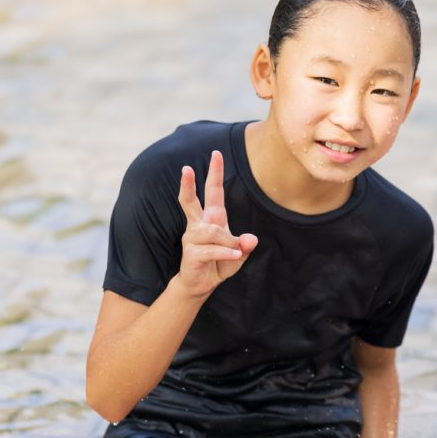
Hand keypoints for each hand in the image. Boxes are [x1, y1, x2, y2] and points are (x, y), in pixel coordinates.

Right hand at [176, 151, 257, 297]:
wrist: (202, 284)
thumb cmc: (220, 264)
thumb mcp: (239, 254)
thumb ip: (245, 245)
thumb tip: (250, 239)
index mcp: (212, 219)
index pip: (213, 192)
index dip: (215, 173)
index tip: (216, 153)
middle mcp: (199, 225)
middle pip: (190, 201)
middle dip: (188, 184)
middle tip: (186, 167)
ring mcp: (192, 238)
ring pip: (212, 232)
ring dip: (228, 242)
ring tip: (236, 252)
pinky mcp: (191, 253)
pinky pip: (212, 249)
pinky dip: (226, 253)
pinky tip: (234, 256)